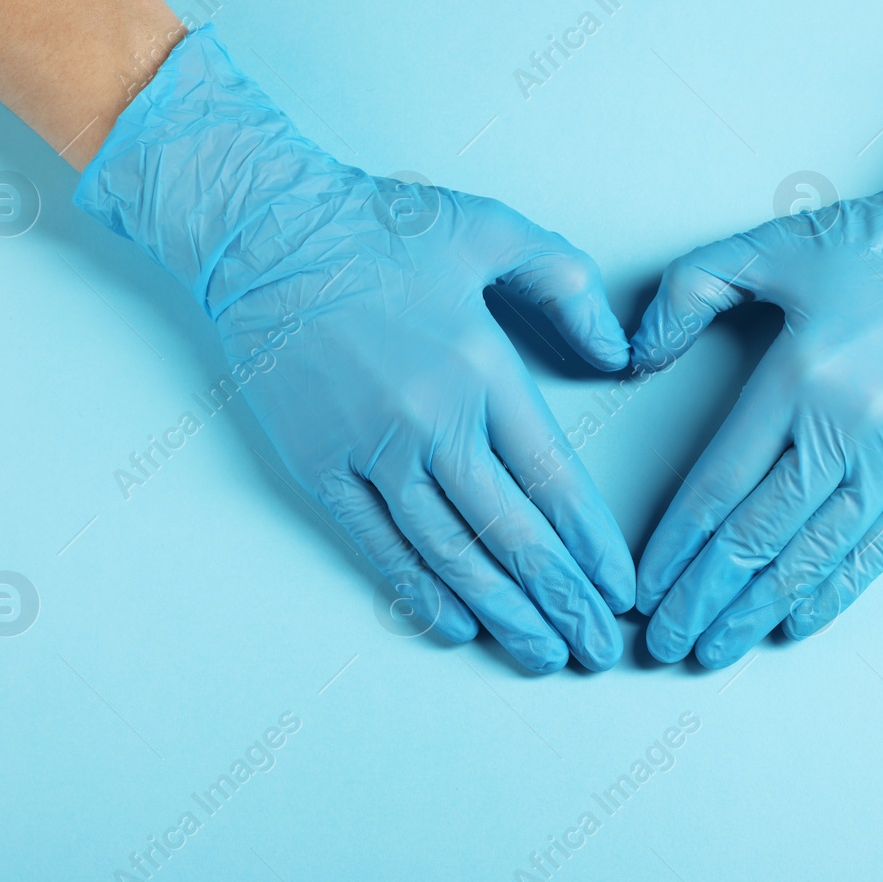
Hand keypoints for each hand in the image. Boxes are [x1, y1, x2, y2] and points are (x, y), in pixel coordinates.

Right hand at [76, 27, 633, 672]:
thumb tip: (618, 356)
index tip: (621, 589)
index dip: (593, 546)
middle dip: (564, 601)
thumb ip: (568, 286)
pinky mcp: (315, 466)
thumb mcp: (494, 230)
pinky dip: (419, 594)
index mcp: (481, 368)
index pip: (554, 481)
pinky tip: (457, 628)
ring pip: (450, 555)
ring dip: (504, 614)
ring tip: (543, 655)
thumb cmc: (378, 226)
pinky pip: (376, 547)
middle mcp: (430, 421)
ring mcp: (367, 450)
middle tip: (598, 650)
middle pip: (513, 535)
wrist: (261, 230)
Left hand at [631, 34, 882, 667]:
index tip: (644, 590)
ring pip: (811, 558)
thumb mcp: (771, 244)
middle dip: (702, 600)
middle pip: (755, 540)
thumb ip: (688, 291)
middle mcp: (844, 432)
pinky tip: (794, 622)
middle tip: (666, 643)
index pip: (716, 489)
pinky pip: (877, 553)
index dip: (675, 549)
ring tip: (714, 650)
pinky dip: (831, 593)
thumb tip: (633, 355)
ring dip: (756, 612)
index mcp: (794, 380)